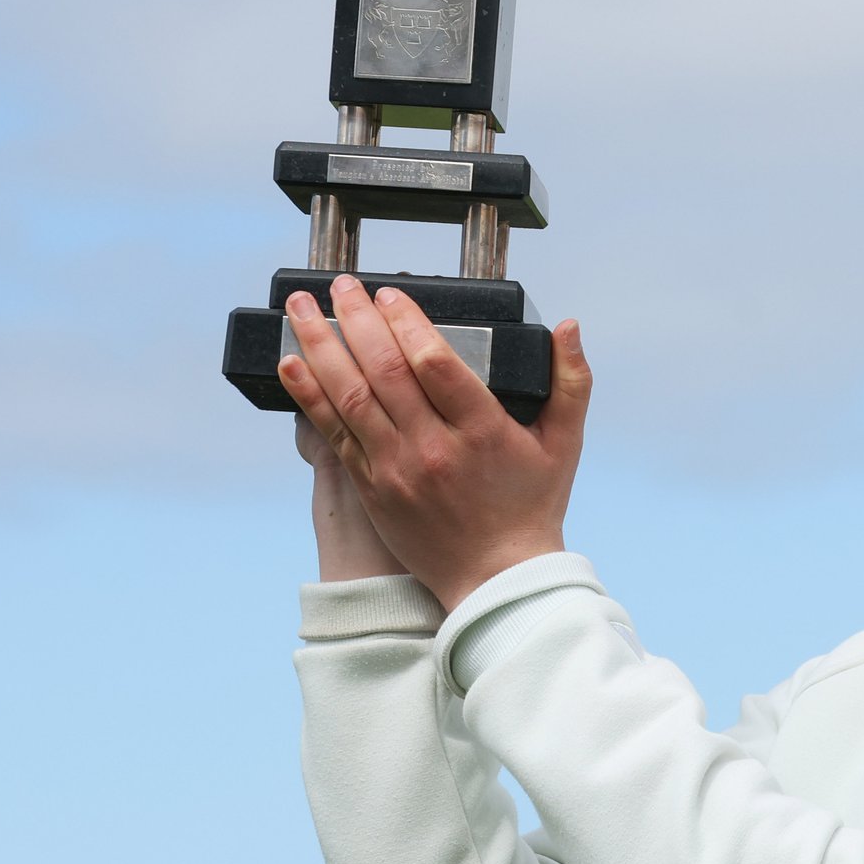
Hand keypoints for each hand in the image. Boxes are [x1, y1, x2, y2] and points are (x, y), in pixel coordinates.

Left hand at [276, 275, 592, 610]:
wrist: (497, 578)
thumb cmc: (532, 506)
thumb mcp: (566, 443)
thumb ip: (571, 380)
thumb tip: (568, 325)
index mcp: (482, 432)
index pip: (435, 363)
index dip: (407, 322)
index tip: (390, 294)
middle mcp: (434, 448)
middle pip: (384, 370)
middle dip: (356, 319)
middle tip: (340, 285)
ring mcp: (396, 470)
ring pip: (349, 396)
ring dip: (320, 346)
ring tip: (301, 309)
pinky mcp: (372, 488)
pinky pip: (333, 433)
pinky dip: (309, 395)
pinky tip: (292, 363)